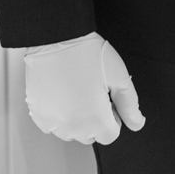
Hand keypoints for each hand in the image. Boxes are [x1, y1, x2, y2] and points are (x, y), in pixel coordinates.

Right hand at [24, 31, 145, 144]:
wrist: (56, 38)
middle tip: (93, 90)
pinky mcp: (38, 114)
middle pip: (91, 135)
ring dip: (77, 118)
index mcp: (94, 120)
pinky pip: (52, 124)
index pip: (110, 135)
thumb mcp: (118, 75)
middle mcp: (72, 127)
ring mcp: (52, 122)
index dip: (113, 115)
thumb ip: (130, 104)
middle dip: (96, 118)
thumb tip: (137, 123)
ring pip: (71, 131)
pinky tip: (63, 92)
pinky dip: (59, 113)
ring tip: (78, 89)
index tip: (108, 99)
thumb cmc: (86, 53)